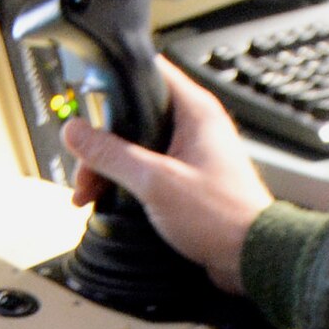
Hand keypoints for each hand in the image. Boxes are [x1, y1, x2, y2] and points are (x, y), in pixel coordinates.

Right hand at [61, 59, 274, 294]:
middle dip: (102, 139)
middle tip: (84, 165)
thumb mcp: (155, 182)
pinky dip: (126, 182)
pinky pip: (148, 170)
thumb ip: (111, 154)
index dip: (113, 83)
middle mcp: (194, 126)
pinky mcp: (188, 180)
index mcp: (194, 110)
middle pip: (134, 114)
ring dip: (109, 165)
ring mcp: (191, 153)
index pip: (148, 71)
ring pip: (137, 145)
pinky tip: (108, 200)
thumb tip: (76, 133)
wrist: (252, 257)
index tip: (87, 104)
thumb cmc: (222, 217)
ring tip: (88, 192)